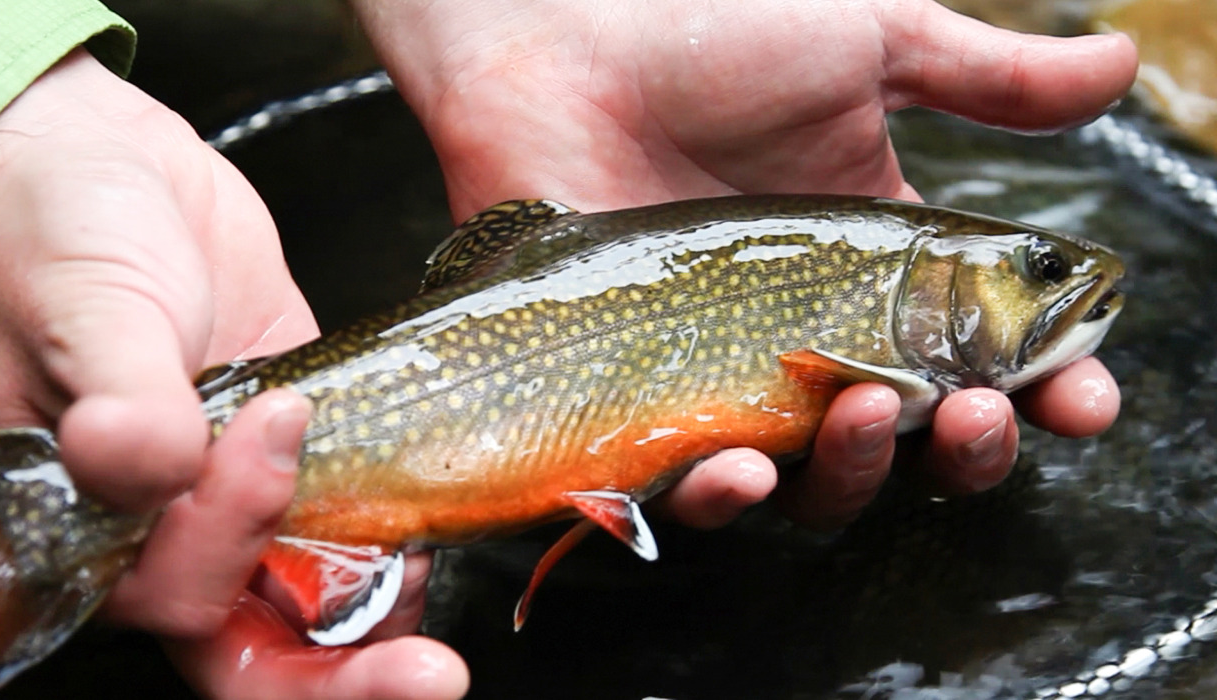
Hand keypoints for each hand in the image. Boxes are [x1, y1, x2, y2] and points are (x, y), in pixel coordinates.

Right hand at [0, 49, 465, 697]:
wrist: (105, 169)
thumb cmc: (55, 238)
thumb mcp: (82, 306)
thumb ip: (119, 393)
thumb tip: (138, 459)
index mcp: (91, 527)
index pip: (176, 600)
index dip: (233, 547)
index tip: (273, 428)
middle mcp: (166, 532)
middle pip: (256, 650)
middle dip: (342, 679)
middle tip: (429, 673)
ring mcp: (236, 497)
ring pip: (312, 600)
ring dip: (380, 616)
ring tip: (437, 574)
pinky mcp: (298, 450)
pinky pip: (350, 526)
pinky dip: (396, 539)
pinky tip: (435, 523)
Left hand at [356, 0, 1134, 526]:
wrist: (558, 40)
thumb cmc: (704, 35)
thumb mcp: (867, 48)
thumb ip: (988, 79)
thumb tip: (1122, 68)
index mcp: (876, 271)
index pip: (982, 359)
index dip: (1044, 394)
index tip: (1083, 401)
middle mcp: (807, 338)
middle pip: (908, 447)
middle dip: (963, 454)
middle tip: (975, 417)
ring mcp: (718, 376)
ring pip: (805, 482)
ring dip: (851, 477)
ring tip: (861, 421)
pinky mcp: (630, 399)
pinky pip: (680, 485)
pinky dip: (718, 497)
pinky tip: (744, 470)